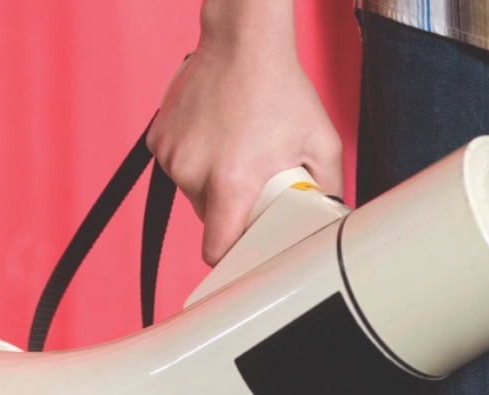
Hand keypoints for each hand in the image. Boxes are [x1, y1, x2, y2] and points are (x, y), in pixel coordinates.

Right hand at [146, 2, 342, 265]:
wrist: (242, 43)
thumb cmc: (281, 88)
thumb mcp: (321, 141)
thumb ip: (330, 188)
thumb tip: (330, 219)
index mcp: (232, 181)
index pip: (216, 247)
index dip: (228, 256)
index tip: (239, 254)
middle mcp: (194, 173)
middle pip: (207, 218)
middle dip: (229, 208)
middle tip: (251, 178)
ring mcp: (172, 157)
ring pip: (191, 193)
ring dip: (211, 183)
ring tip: (234, 149)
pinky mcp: (158, 141)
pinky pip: (176, 168)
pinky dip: (193, 160)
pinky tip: (214, 136)